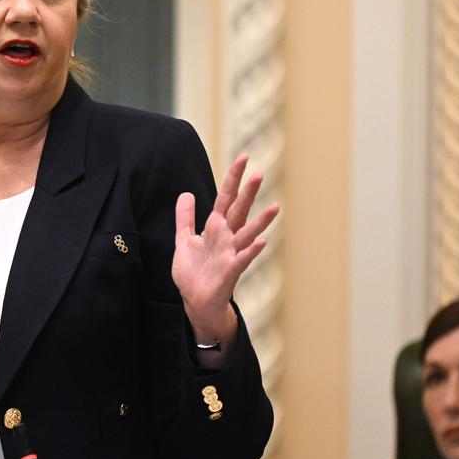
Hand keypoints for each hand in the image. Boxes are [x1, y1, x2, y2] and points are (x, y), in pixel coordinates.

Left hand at [171, 154, 278, 342]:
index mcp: (215, 228)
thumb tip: (186, 193)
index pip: (226, 198)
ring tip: (275, 206)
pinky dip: (252, 250)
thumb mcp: (184, 240)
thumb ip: (185, 217)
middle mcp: (227, 238)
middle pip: (239, 210)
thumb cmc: (193, 272)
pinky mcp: (230, 270)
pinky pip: (243, 258)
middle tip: (260, 172)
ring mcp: (231, 253)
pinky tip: (263, 241)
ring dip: (261, 221)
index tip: (244, 158)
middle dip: (248, 193)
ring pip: (248, 233)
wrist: (194, 300)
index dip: (233, 179)